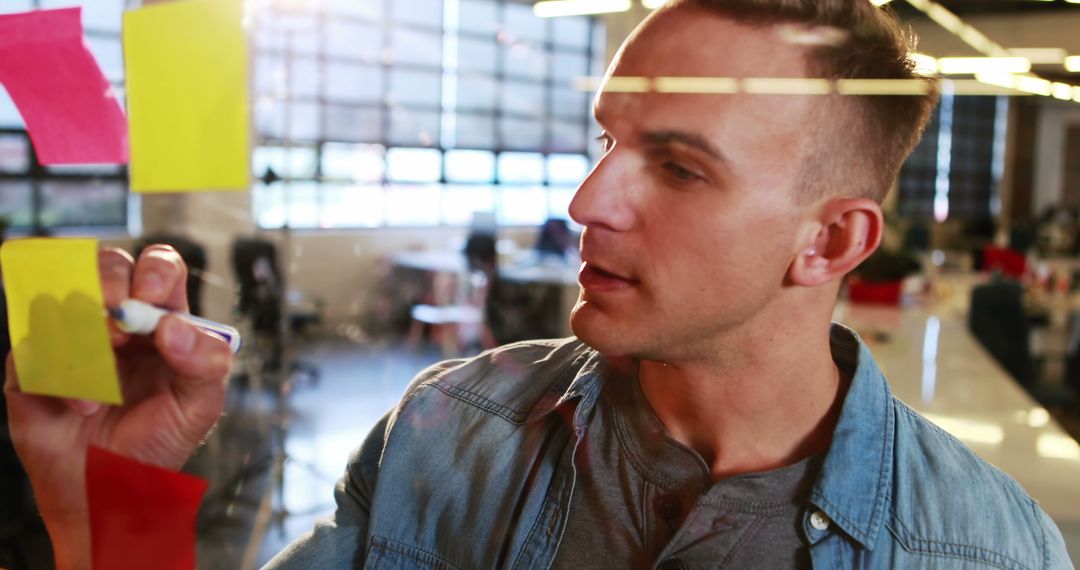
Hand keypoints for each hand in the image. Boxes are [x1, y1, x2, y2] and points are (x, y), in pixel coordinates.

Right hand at [4, 245, 232, 569]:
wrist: (110, 490)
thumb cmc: (159, 442)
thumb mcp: (200, 406)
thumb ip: (206, 362)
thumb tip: (175, 327)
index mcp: (161, 319)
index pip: (158, 266)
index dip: (154, 269)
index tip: (151, 296)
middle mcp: (116, 319)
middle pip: (106, 265)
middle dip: (110, 287)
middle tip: (120, 331)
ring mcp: (70, 336)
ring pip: (61, 298)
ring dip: (83, 342)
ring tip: (104, 391)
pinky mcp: (33, 363)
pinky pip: (31, 344)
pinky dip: (58, 375)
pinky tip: (81, 406)